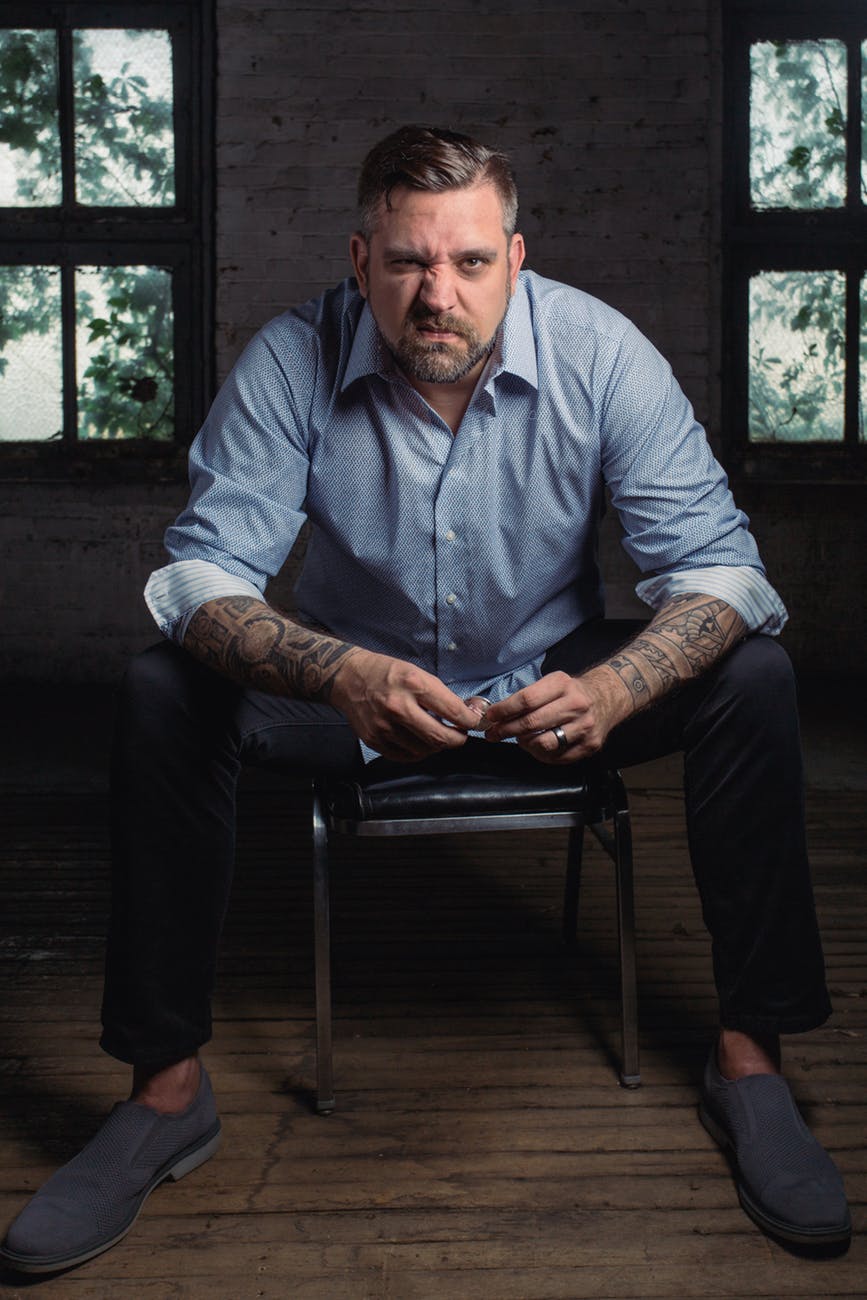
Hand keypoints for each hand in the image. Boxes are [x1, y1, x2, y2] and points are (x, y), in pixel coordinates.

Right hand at [330, 648, 483, 760]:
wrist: (348, 678)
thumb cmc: (386, 673)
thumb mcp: (416, 672)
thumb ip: (440, 695)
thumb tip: (467, 713)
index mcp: (413, 684)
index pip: (453, 711)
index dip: (470, 721)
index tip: (473, 722)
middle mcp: (398, 706)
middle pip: (440, 738)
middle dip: (458, 739)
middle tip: (460, 734)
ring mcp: (384, 726)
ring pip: (425, 750)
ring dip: (437, 745)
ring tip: (436, 734)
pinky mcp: (374, 740)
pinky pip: (406, 756)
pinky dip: (419, 752)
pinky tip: (420, 741)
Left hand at [483, 667, 629, 763]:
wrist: (608, 698)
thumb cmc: (572, 692)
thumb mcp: (553, 682)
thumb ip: (529, 696)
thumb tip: (496, 715)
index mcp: (562, 684)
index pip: (526, 699)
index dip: (504, 710)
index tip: (490, 717)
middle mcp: (576, 705)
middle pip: (532, 723)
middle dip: (506, 730)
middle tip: (493, 734)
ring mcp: (585, 726)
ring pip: (543, 743)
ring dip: (524, 744)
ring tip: (520, 739)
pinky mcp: (590, 745)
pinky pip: (557, 757)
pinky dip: (541, 754)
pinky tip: (537, 746)